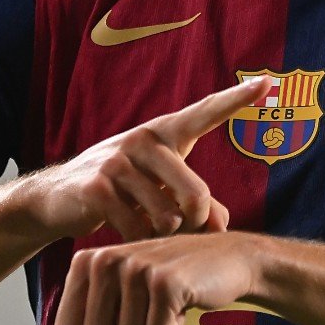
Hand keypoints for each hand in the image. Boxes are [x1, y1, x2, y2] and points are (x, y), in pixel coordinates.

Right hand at [24, 76, 268, 242]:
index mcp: (164, 133)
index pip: (205, 113)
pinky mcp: (97, 186)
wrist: (57, 199)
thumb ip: (199, 206)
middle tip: (186, 230)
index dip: (237, 99)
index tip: (267, 83)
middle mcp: (143, 139)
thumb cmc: (121, 191)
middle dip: (197, 223)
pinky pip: (137, 228)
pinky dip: (137, 240)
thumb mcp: (160, 192)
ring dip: (163, 235)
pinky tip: (124, 232)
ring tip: (148, 228)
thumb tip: (224, 228)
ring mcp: (117, 160)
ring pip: (167, 216)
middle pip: (196, 192)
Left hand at [48, 231, 259, 324]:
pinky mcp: (165, 282)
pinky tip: (183, 301)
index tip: (125, 311)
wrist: (225, 259)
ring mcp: (135, 269)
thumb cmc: (168, 281)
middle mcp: (105, 260)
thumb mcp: (121, 299)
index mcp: (87, 262)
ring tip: (167, 302)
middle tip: (149, 309)